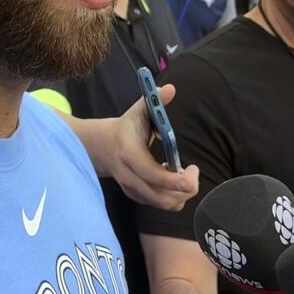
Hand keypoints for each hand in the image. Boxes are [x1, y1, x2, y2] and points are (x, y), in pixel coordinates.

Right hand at [96, 83, 199, 211]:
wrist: (99, 146)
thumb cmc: (124, 128)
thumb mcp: (137, 111)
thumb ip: (154, 101)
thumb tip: (170, 89)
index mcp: (129, 154)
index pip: (153, 174)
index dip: (175, 179)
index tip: (193, 171)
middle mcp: (129, 176)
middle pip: (161, 197)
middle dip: (185, 190)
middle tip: (194, 172)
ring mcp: (131, 188)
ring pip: (162, 204)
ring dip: (180, 194)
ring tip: (183, 174)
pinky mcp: (135, 195)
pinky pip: (159, 203)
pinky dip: (172, 196)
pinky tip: (171, 178)